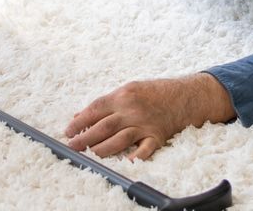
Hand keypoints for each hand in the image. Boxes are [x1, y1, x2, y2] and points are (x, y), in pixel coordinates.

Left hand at [64, 74, 234, 160]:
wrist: (185, 95)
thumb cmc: (153, 93)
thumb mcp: (128, 91)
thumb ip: (105, 103)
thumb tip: (79, 116)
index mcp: (122, 96)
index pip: (95, 109)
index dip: (80, 121)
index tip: (68, 131)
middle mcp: (132, 110)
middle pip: (104, 126)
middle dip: (85, 138)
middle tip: (71, 147)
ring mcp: (145, 124)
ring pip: (119, 139)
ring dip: (102, 149)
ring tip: (89, 156)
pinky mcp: (157, 136)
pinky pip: (145, 148)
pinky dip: (136, 156)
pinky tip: (127, 163)